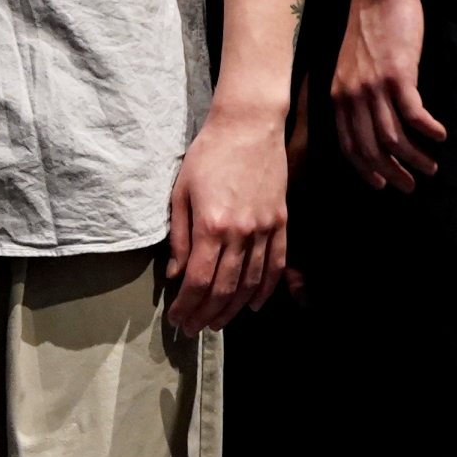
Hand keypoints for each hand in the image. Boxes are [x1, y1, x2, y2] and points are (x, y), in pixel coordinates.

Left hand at [165, 94, 289, 334]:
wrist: (249, 127)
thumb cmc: (208, 155)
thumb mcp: (180, 193)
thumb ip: (178, 236)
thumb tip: (176, 275)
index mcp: (211, 226)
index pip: (198, 280)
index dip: (187, 306)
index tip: (178, 320)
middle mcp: (241, 233)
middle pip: (224, 288)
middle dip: (206, 314)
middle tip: (194, 329)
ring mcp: (265, 229)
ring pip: (251, 282)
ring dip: (233, 309)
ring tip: (218, 323)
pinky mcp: (281, 222)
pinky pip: (276, 264)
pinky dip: (266, 288)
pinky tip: (254, 305)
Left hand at [331, 0, 447, 189]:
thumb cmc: (369, 22)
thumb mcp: (352, 62)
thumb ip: (357, 89)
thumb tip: (372, 115)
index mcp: (338, 95)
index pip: (348, 145)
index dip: (365, 169)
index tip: (382, 184)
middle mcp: (351, 96)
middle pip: (370, 148)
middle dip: (391, 173)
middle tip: (411, 186)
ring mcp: (373, 87)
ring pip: (392, 137)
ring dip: (414, 157)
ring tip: (432, 166)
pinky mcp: (398, 75)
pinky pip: (413, 115)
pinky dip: (428, 130)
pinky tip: (441, 135)